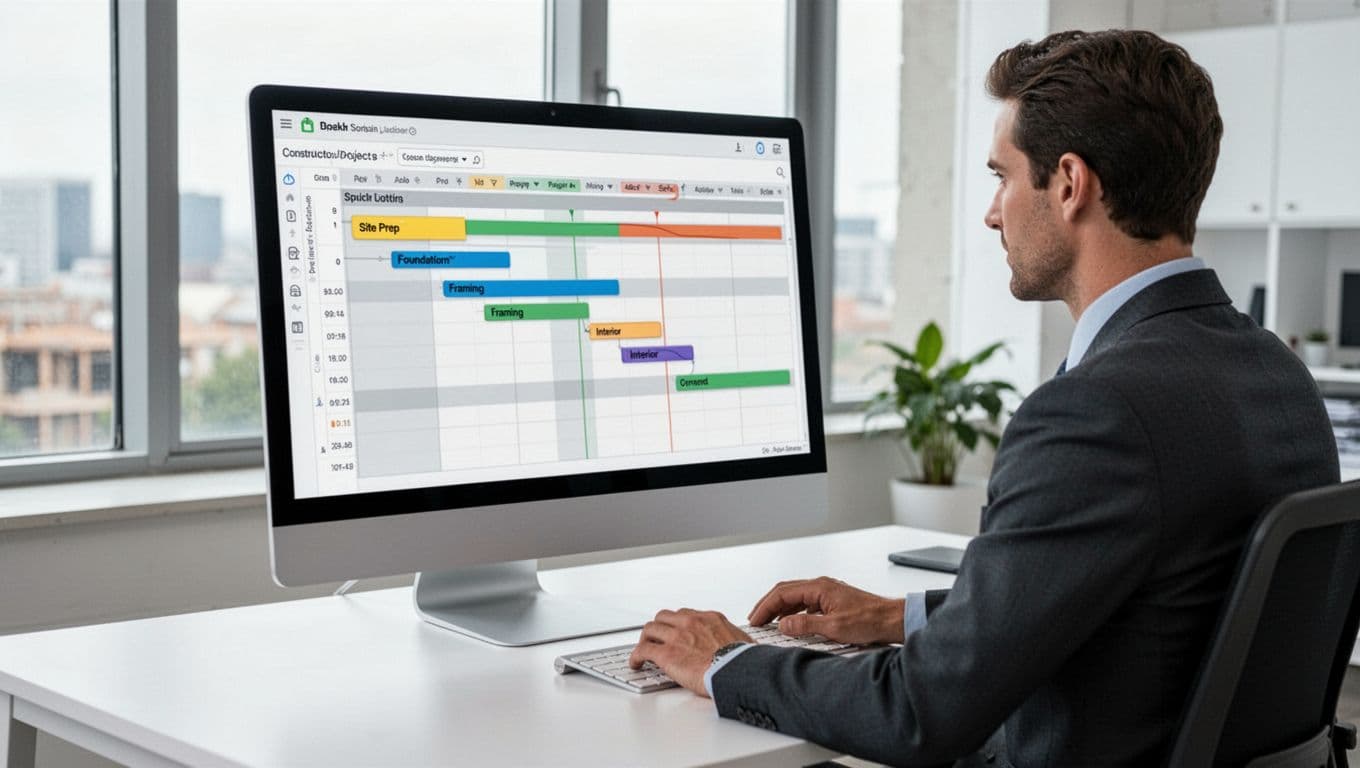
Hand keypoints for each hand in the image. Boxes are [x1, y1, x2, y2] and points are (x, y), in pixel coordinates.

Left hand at [628, 609, 752, 697]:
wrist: (738, 672)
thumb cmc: (744, 662)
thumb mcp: (743, 641)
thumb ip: (733, 638)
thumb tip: (740, 644)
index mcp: (710, 618)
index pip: (686, 614)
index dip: (677, 624)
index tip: (675, 632)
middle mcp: (691, 622)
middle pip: (664, 616)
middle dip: (659, 628)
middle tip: (657, 638)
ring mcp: (677, 636)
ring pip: (650, 628)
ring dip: (646, 639)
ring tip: (644, 649)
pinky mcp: (667, 654)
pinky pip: (643, 650)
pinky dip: (636, 656)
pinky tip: (636, 664)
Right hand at [748, 576, 905, 644]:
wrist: (892, 620)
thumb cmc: (870, 621)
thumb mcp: (834, 627)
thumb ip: (806, 625)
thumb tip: (783, 625)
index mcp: (819, 587)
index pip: (782, 593)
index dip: (764, 607)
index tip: (754, 620)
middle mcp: (821, 586)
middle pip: (785, 592)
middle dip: (767, 606)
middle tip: (754, 621)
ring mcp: (827, 593)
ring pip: (795, 597)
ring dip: (779, 609)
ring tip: (767, 623)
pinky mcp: (832, 602)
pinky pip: (805, 604)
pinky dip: (792, 612)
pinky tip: (791, 624)